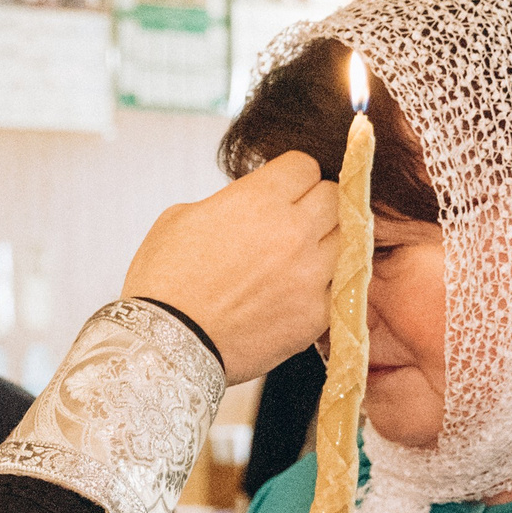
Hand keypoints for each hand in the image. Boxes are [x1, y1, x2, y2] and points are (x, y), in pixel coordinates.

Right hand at [123, 152, 339, 383]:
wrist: (165, 347)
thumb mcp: (181, 218)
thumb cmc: (164, 284)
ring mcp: (310, 275)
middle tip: (294, 221)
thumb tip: (246, 203)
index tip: (282, 190)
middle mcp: (293, 232)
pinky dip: (322, 288)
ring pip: (347, 241)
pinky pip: (340, 288)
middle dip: (314, 204)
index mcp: (259, 200)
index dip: (290, 177)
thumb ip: (227, 201)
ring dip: (326, 245)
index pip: (305, 166)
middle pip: (335, 198)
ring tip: (298, 260)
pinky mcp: (315, 315)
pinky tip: (296, 294)